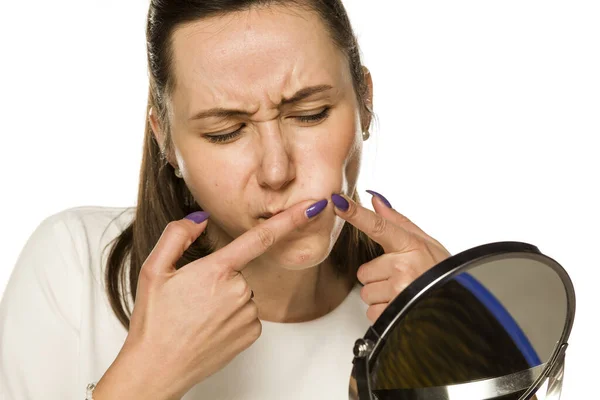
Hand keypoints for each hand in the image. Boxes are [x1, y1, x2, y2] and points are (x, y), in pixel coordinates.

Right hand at [97, 199, 326, 399]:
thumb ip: (177, 235)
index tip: (311, 207)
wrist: (157, 368)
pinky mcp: (252, 334)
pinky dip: (233, 317)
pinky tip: (211, 327)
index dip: (289, 220)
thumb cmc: (154, 322)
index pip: (260, 238)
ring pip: (244, 293)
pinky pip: (248, 314)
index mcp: (216, 271)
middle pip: (239, 271)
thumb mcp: (153, 270)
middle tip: (192, 298)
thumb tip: (199, 219)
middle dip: (221, 277)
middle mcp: (238, 291)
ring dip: (227, 299)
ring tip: (198, 316)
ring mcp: (247, 314)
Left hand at [332, 191, 450, 322]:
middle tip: (401, 279)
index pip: (378, 225)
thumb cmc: (442, 272)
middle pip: (364, 272)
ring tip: (404, 293)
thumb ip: (397, 222)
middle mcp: (403, 266)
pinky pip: (372, 312)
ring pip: (366, 293)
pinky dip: (384, 313)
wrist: (461, 300)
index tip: (339, 202)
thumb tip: (376, 200)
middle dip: (378, 278)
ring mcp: (399, 290)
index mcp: (410, 245)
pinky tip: (402, 307)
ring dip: (381, 296)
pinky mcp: (395, 313)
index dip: (356, 214)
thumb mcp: (425, 243)